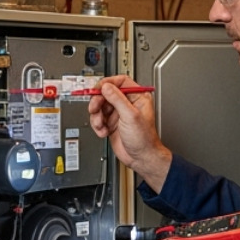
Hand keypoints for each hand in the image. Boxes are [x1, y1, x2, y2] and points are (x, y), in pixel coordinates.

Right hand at [87, 74, 170, 189]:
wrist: (141, 158)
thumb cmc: (144, 139)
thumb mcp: (130, 116)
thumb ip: (117, 99)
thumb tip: (107, 87)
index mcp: (137, 97)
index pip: (120, 82)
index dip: (107, 83)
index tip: (98, 88)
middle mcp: (128, 104)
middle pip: (106, 94)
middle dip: (98, 102)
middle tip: (94, 108)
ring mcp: (119, 113)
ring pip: (100, 106)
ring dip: (97, 116)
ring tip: (100, 125)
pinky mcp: (111, 123)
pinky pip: (98, 119)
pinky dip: (98, 125)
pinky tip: (104, 132)